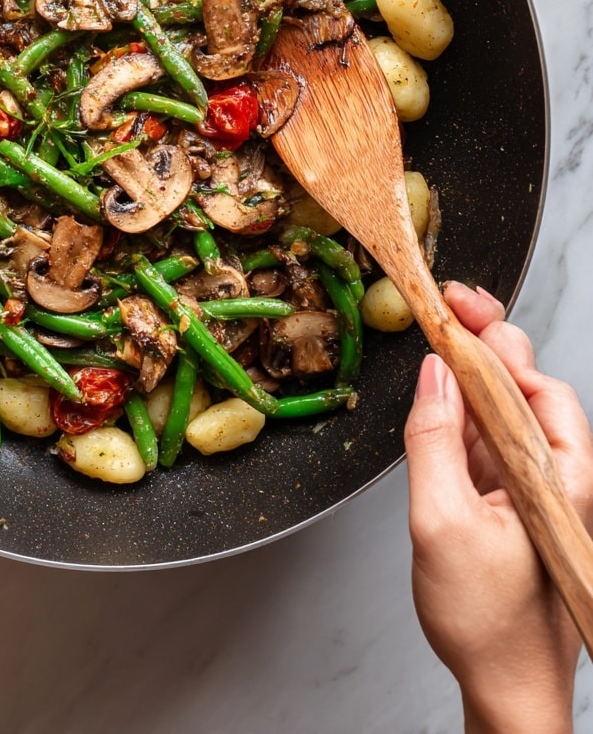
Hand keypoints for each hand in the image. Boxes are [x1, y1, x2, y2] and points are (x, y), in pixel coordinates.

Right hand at [404, 282, 592, 733]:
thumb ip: (435, 441)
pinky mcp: (509, 499)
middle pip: (527, 385)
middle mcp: (554, 473)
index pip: (530, 383)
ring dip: (473, 372)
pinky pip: (488, 439)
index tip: (453, 304)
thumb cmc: (487, 622)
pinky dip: (463, 410)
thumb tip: (434, 374)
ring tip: (441, 338)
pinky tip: (441, 397)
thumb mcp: (442, 523)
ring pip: (507, 409)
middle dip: (489, 340)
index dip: (493, 337)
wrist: (507, 687)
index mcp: (558, 475)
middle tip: (448, 306)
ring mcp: (531, 485)